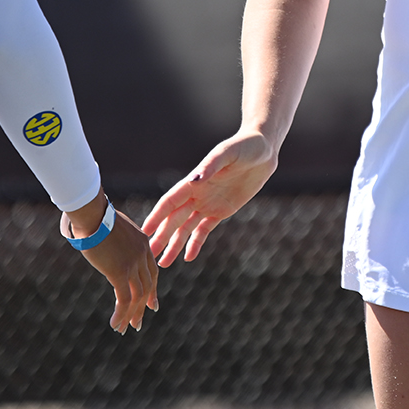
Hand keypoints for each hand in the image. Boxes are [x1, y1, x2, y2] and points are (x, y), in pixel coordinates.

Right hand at [66, 192, 158, 332]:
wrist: (92, 214)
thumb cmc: (98, 218)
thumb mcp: (115, 231)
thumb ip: (120, 244)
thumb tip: (113, 253)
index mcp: (144, 244)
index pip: (153, 272)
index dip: (153, 290)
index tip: (152, 305)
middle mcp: (142, 255)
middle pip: (147, 286)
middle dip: (143, 306)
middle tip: (139, 322)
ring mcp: (133, 264)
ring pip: (137, 296)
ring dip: (131, 315)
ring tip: (126, 329)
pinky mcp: (120, 272)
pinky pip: (124, 298)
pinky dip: (121, 314)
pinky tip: (115, 324)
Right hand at [143, 130, 277, 266]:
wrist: (264, 149)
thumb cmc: (245, 146)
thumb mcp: (228, 153)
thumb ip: (211, 166)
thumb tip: (194, 179)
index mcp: (194, 181)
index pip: (170, 201)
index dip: (157, 216)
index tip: (144, 231)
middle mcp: (197, 194)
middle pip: (174, 219)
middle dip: (161, 236)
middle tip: (149, 254)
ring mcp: (208, 203)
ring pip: (186, 228)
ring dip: (174, 244)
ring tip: (163, 262)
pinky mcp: (222, 210)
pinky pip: (205, 230)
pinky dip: (195, 243)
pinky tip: (188, 257)